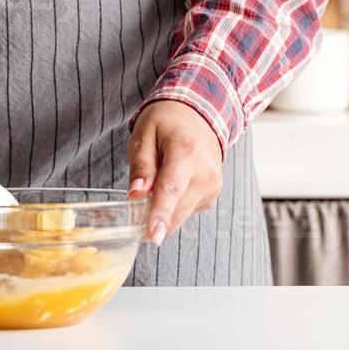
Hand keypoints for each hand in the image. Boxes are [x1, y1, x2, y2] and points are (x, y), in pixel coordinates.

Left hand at [126, 101, 222, 244]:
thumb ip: (141, 165)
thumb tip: (136, 194)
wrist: (197, 114)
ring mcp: (213, 184)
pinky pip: (187, 210)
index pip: (171, 189)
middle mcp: (206, 171)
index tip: (153, 235)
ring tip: (155, 185)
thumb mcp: (144, 134)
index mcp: (187, 152)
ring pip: (182, 214)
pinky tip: (172, 185)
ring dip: (164, 211)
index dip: (160, 215)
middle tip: (134, 217)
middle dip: (154, 220)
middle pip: (177, 209)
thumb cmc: (167, 121)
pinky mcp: (213, 194)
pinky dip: (174, 205)